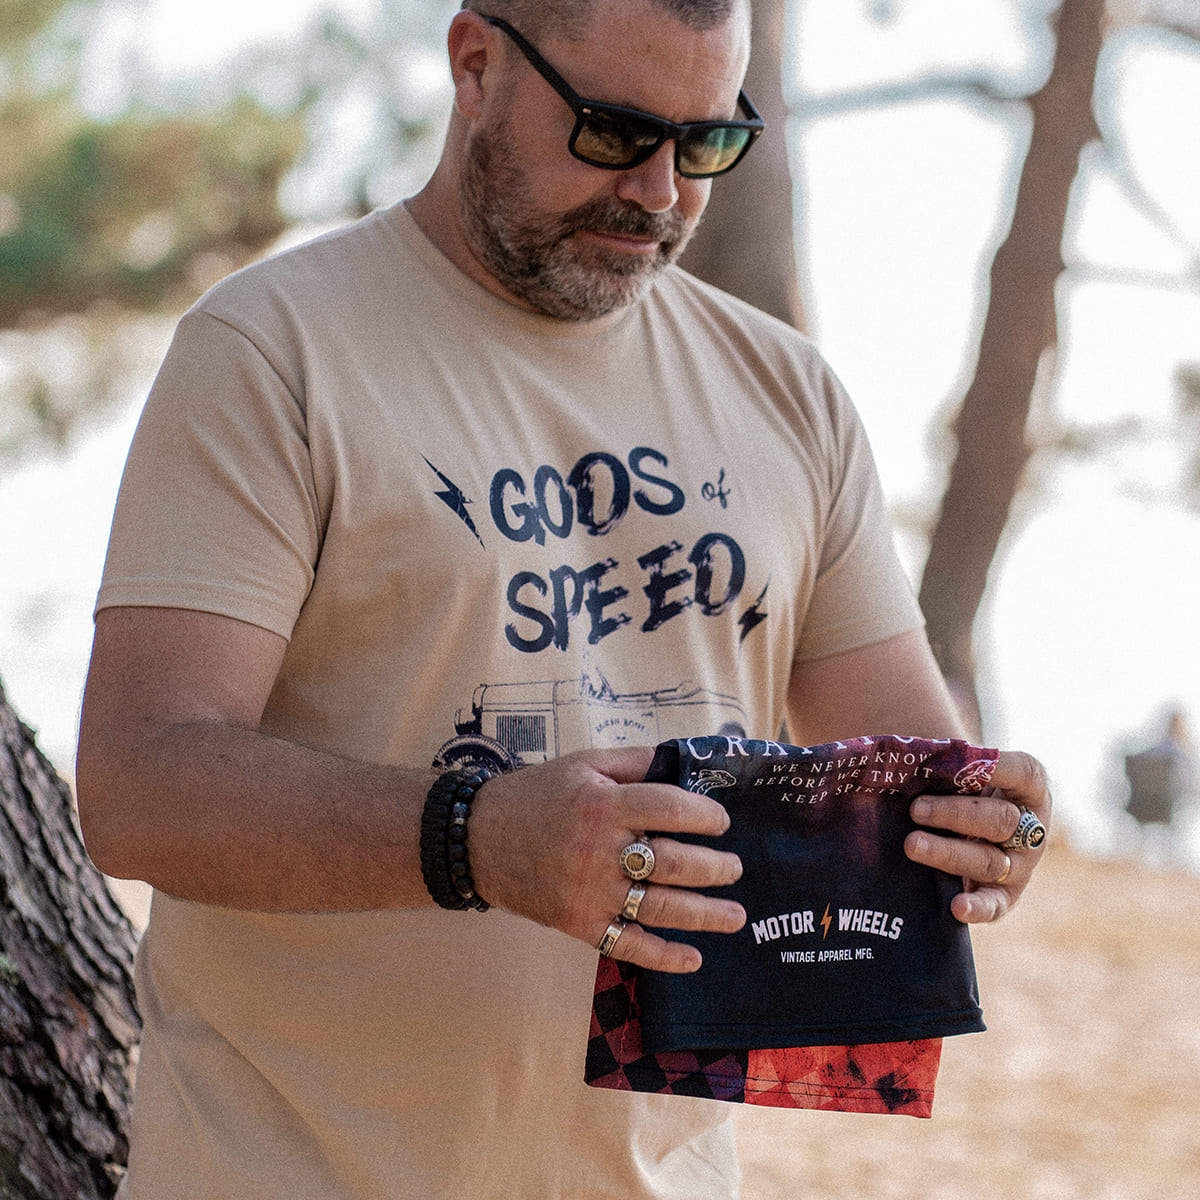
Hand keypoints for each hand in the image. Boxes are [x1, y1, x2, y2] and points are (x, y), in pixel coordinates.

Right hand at [469, 747, 745, 972]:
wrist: (479, 838)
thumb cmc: (537, 795)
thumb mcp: (584, 763)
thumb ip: (635, 762)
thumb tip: (683, 763)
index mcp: (603, 804)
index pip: (669, 808)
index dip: (704, 816)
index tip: (721, 823)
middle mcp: (600, 850)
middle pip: (672, 864)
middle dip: (714, 869)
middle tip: (735, 869)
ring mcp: (589, 891)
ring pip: (659, 908)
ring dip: (705, 915)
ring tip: (736, 916)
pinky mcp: (577, 923)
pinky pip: (627, 944)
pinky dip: (663, 956)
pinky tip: (693, 958)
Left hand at [904, 750, 1050, 922]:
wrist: (964, 824)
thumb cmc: (957, 785)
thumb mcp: (957, 769)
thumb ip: (943, 762)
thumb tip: (902, 757)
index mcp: (1028, 787)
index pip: (1023, 773)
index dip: (998, 767)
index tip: (967, 759)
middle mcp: (1031, 827)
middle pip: (999, 821)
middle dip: (954, 814)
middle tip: (915, 809)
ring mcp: (1020, 864)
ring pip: (989, 861)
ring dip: (948, 853)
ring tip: (912, 845)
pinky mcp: (1005, 895)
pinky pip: (996, 905)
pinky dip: (979, 908)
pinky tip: (957, 907)